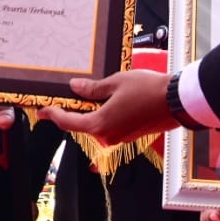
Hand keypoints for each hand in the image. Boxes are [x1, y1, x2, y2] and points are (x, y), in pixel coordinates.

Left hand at [37, 69, 176, 145]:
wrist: (177, 101)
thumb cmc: (148, 90)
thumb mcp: (115, 82)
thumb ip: (93, 89)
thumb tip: (76, 88)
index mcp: (100, 124)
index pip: (69, 122)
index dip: (53, 115)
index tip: (42, 111)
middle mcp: (108, 136)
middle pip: (82, 124)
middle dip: (73, 110)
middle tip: (64, 96)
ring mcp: (120, 137)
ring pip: (97, 124)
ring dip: (91, 111)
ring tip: (87, 92)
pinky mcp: (131, 135)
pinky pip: (111, 125)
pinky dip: (105, 114)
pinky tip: (107, 99)